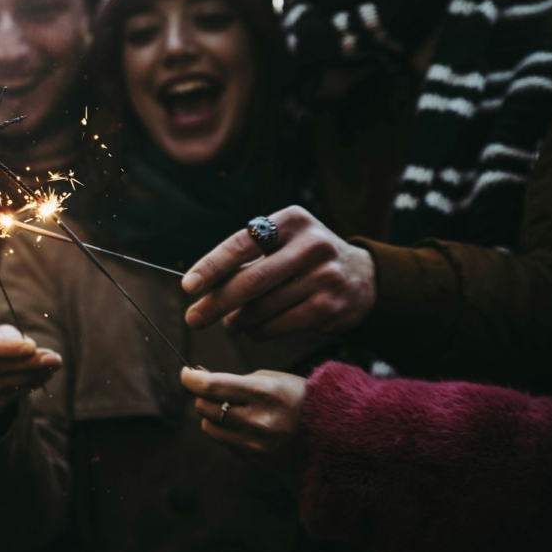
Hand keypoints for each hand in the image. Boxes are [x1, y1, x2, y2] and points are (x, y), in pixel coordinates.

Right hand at [0, 323, 61, 418]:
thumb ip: (9, 337)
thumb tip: (31, 349)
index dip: (8, 348)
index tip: (34, 348)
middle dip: (28, 363)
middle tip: (54, 359)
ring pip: (1, 386)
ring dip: (31, 377)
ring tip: (50, 368)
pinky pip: (3, 400)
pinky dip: (24, 389)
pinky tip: (38, 379)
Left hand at [181, 367, 305, 468]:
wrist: (328, 428)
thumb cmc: (294, 395)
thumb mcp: (267, 377)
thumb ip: (231, 380)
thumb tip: (196, 377)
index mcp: (262, 393)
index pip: (210, 387)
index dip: (190, 379)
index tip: (185, 373)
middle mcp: (258, 421)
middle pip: (205, 408)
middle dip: (202, 396)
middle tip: (209, 390)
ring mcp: (257, 444)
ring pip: (210, 428)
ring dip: (211, 416)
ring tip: (228, 408)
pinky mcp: (256, 459)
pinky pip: (226, 443)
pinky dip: (228, 432)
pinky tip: (246, 425)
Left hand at [182, 206, 375, 339]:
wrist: (364, 277)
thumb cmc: (304, 258)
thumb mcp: (282, 243)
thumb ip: (245, 258)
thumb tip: (198, 285)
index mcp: (292, 220)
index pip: (241, 244)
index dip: (211, 266)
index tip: (187, 286)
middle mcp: (311, 245)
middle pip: (250, 281)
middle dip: (216, 303)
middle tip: (194, 319)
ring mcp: (324, 277)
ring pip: (263, 308)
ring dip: (237, 321)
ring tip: (228, 324)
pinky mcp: (330, 307)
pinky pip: (279, 325)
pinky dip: (259, 331)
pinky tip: (252, 331)